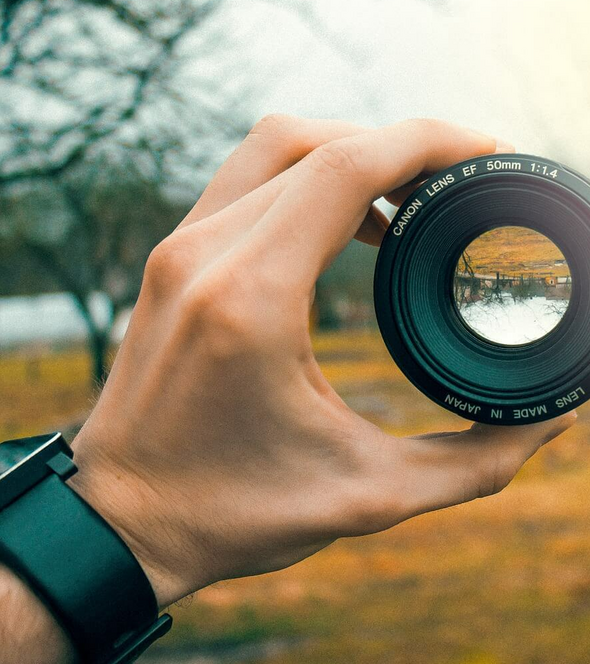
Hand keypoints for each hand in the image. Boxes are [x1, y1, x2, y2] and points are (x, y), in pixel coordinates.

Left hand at [71, 116, 575, 607]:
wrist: (117, 521)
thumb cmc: (228, 515)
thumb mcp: (366, 496)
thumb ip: (474, 461)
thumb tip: (552, 419)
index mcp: (250, 299)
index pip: (349, 165)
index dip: (432, 142)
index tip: (489, 154)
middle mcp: (204, 255)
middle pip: (317, 141)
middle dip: (402, 146)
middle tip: (461, 183)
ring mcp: (177, 250)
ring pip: (274, 147)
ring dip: (349, 153)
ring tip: (410, 201)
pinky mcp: (167, 260)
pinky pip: (242, 181)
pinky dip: (302, 177)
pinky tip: (346, 221)